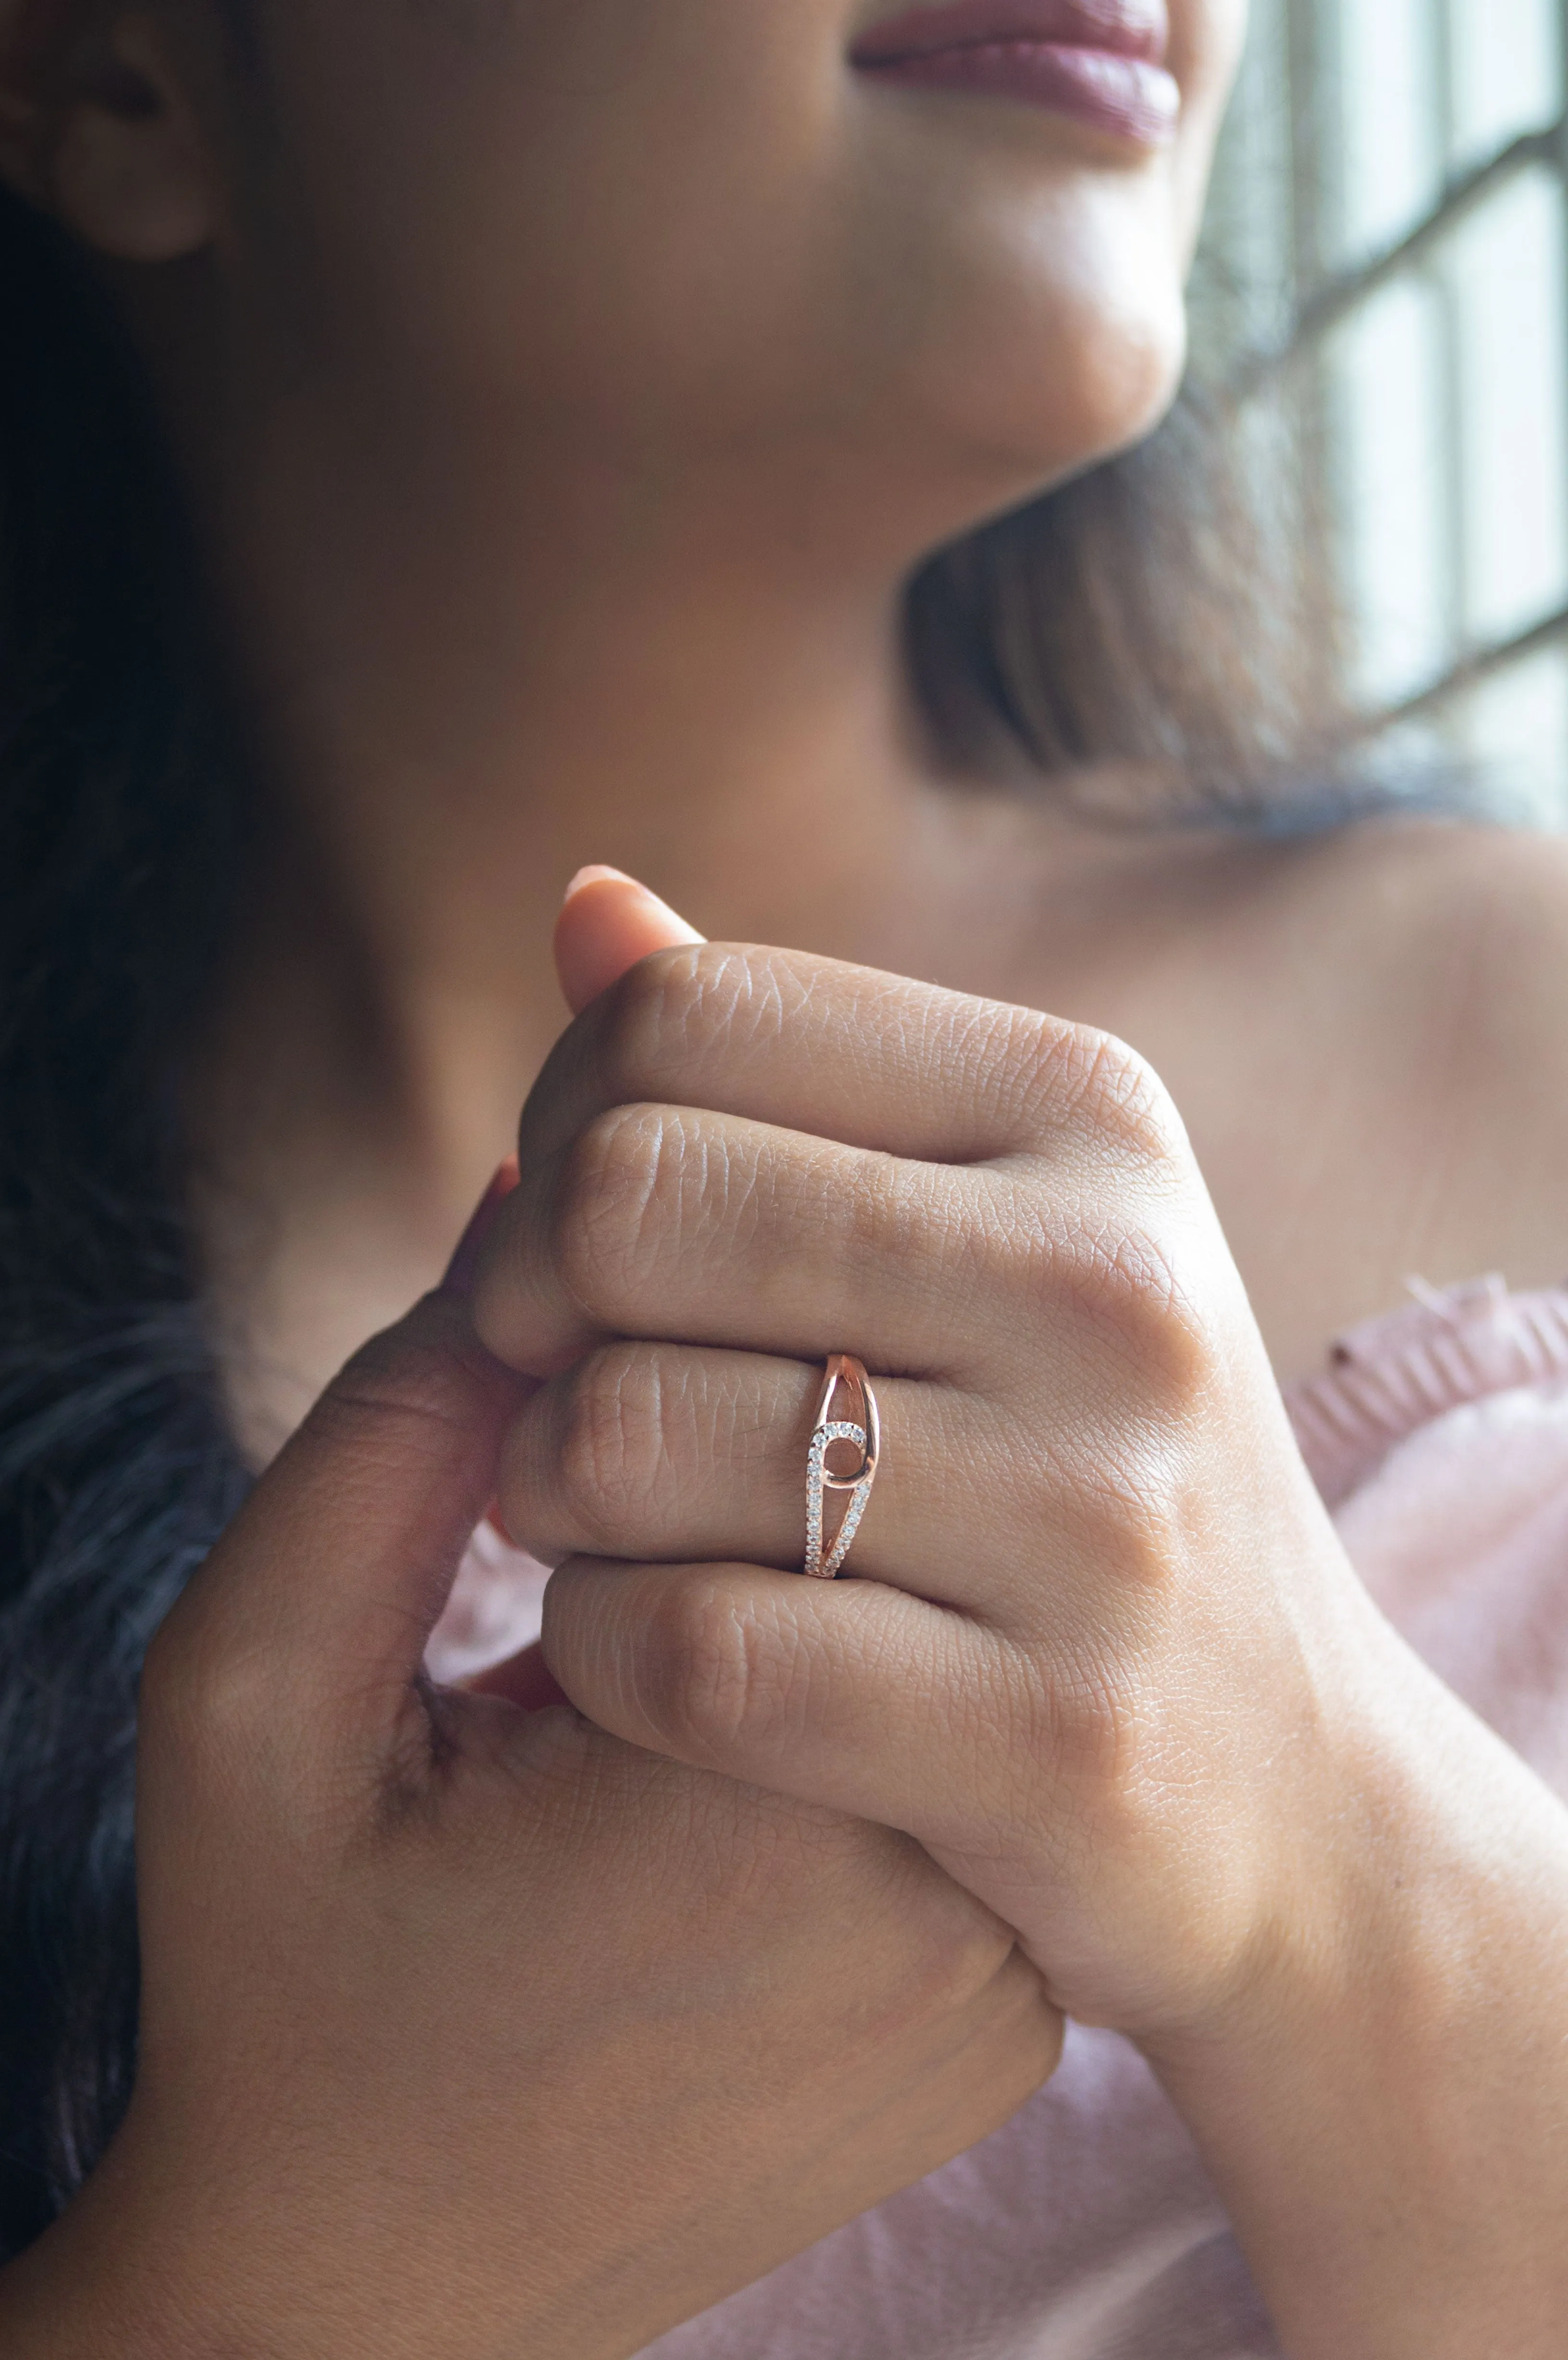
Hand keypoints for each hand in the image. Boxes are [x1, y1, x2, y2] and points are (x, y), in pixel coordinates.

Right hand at [0, 1285, 1058, 2357]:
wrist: (375, 2307)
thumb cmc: (287, 1989)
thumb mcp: (252, 1698)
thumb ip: (385, 1433)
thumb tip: (556, 1171)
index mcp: (743, 1808)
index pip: (775, 1418)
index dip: (624, 1383)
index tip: (529, 1477)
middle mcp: (931, 1895)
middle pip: (878, 1504)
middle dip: (730, 1447)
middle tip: (586, 1551)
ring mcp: (1002, 1971)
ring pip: (935, 1603)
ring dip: (796, 1558)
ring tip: (659, 1657)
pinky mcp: (1015, 2008)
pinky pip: (955, 1733)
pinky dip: (848, 1681)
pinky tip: (726, 1742)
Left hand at [472, 909, 1388, 2034]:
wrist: (1291, 1784)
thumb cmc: (1078, 1463)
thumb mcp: (987, 1223)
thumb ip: (777, 1070)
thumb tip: (584, 904)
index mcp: (1085, 1110)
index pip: (681, 1014)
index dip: (560, 1125)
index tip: (578, 1244)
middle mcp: (1112, 1284)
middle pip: (623, 1200)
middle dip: (519, 1309)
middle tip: (550, 1388)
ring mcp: (1099, 1518)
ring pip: (619, 1435)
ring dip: (542, 1495)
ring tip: (601, 1521)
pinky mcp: (1056, 1738)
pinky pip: (683, 1653)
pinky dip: (597, 1656)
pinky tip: (639, 1648)